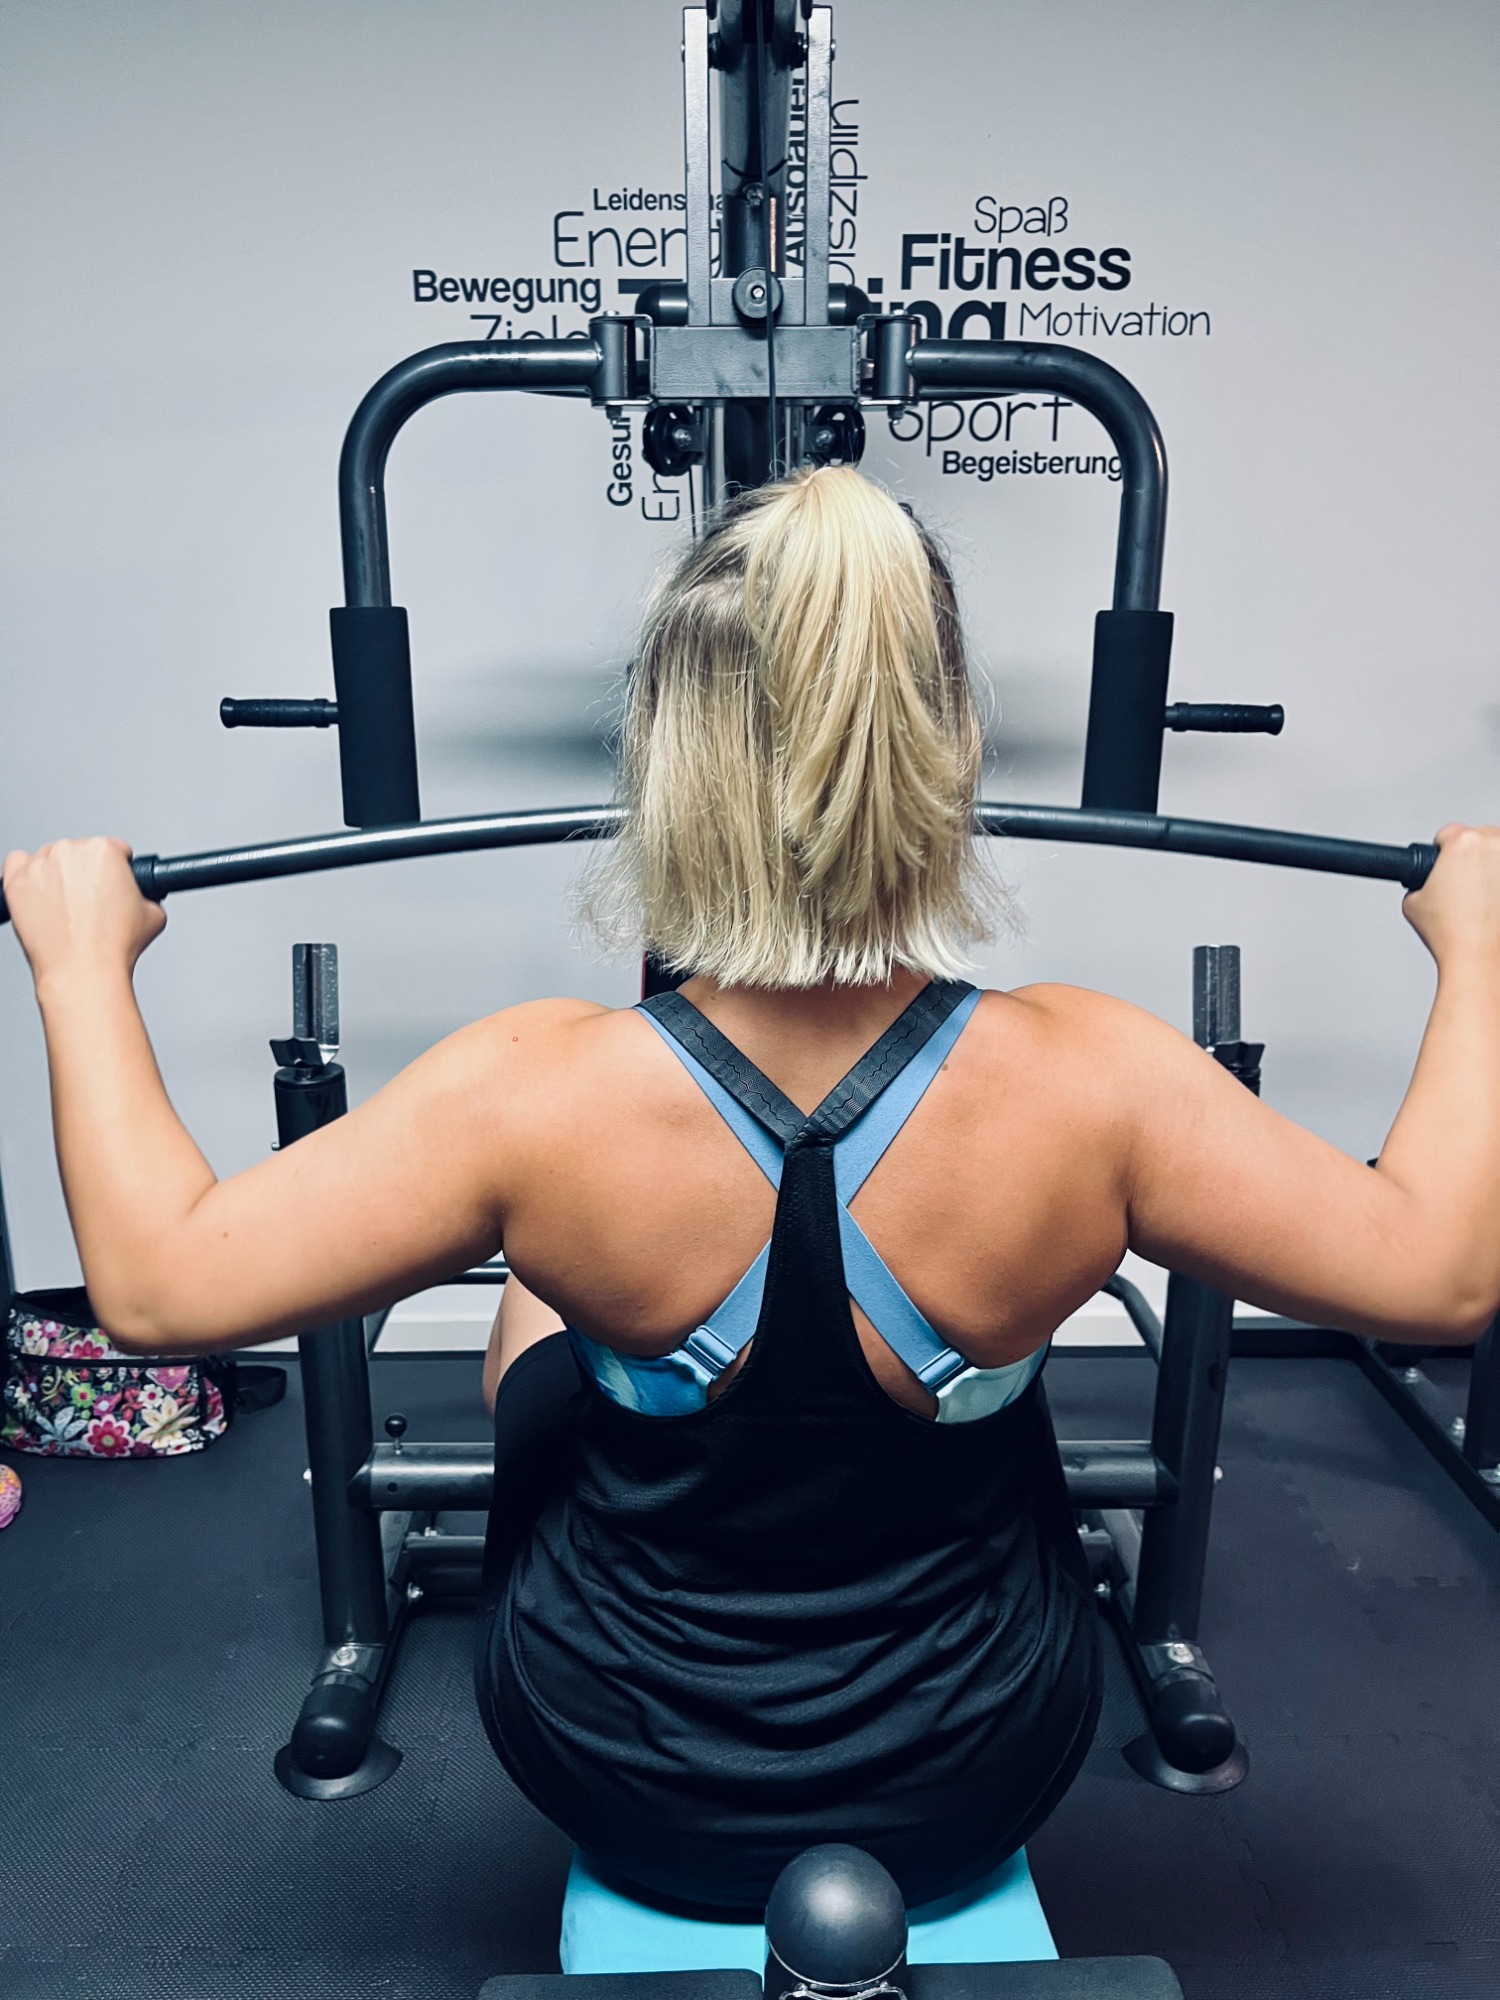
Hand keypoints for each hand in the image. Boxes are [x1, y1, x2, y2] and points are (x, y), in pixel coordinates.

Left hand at [3, 839, 165, 987]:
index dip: (118, 869)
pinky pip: (17, 863)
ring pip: (50, 858)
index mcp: (104, 850)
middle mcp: (69, 851)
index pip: (114, 848)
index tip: (113, 885)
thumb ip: (148, 895)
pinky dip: (27, 875)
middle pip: (80, 852)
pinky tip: (40, 895)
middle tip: (91, 903)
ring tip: (66, 907)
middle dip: (87, 873)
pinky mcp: (15, 882)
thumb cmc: (113, 946)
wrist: (83, 971)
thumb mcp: (155, 915)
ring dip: (58, 875)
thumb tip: (141, 896)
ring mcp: (38, 865)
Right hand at [1403, 825, 1499, 967]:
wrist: (1479, 959)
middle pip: (1482, 838)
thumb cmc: (1453, 934)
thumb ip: (1419, 883)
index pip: (1449, 833)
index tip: (1446, 864)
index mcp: (1464, 844)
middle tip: (1466, 886)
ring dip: (1494, 869)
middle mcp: (1496, 846)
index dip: (1443, 851)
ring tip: (1485, 898)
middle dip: (1474, 858)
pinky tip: (1495, 905)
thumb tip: (1426, 882)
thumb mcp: (1412, 903)